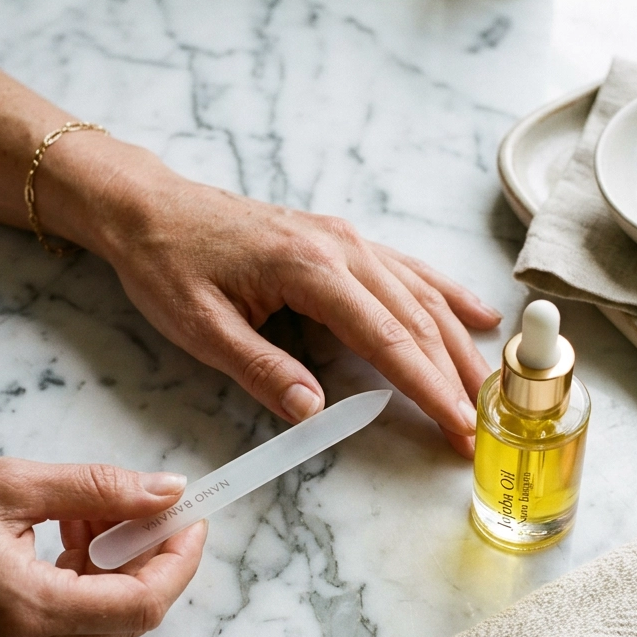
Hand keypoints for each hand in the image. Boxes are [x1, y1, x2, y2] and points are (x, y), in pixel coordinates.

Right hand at [0, 459, 205, 636]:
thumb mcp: (11, 484)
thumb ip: (98, 488)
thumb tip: (165, 491)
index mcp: (27, 611)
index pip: (141, 605)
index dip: (178, 562)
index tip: (193, 518)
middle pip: (126, 617)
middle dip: (149, 558)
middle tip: (150, 505)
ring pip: (100, 620)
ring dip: (116, 565)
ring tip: (93, 509)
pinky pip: (68, 622)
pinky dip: (85, 579)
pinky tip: (69, 533)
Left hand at [98, 170, 499, 458]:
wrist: (149, 208)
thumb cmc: (167, 265)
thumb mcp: (200, 327)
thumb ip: (261, 369)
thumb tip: (315, 411)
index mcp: (310, 269)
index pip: (387, 339)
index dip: (428, 389)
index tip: (458, 427)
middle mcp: (341, 247)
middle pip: (417, 319)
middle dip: (453, 377)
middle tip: (481, 428)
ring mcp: (345, 239)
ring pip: (421, 295)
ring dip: (459, 344)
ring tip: (487, 389)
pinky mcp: (340, 240)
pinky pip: (407, 270)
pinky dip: (446, 295)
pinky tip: (478, 316)